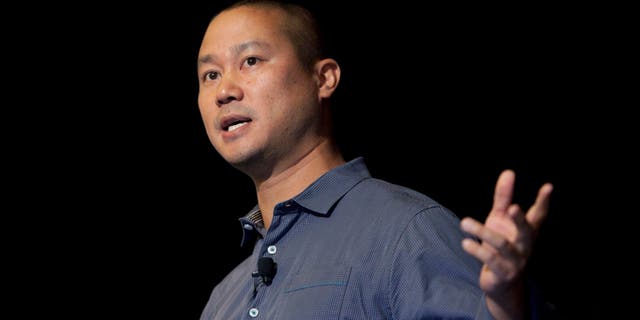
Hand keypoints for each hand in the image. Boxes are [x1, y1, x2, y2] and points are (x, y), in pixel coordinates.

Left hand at [460, 169, 552, 318]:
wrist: (500, 283)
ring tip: (464, 222)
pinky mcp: (503, 274)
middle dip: (520, 220)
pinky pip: (491, 261)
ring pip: (501, 245)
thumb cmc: (501, 246)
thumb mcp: (499, 219)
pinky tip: (465, 242)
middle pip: (526, 232)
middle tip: (513, 207)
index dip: (544, 202)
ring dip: (482, 232)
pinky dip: (477, 250)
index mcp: (527, 231)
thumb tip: (509, 172)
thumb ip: (503, 197)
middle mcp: (525, 246)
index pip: (539, 215)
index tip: (548, 186)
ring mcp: (516, 261)